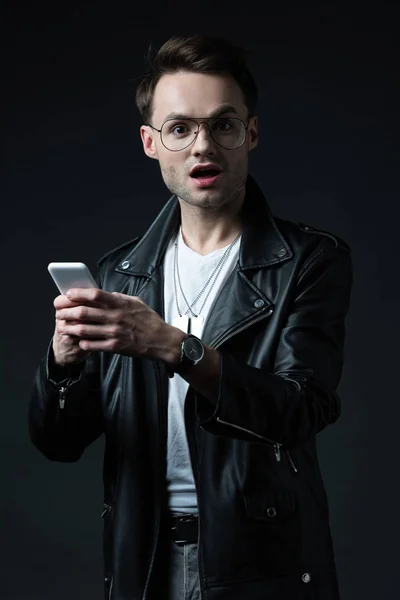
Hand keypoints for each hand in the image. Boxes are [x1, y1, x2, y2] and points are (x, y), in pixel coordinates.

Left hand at [54, 287, 184, 363]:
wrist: (161, 340)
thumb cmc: (149, 321)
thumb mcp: (136, 302)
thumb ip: (119, 298)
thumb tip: (104, 294)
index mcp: (120, 304)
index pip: (94, 295)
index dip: (78, 294)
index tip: (68, 294)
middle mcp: (116, 317)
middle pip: (84, 312)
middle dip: (67, 312)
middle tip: (59, 312)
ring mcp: (114, 333)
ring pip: (84, 330)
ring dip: (70, 328)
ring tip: (63, 327)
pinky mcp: (115, 347)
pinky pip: (92, 345)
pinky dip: (82, 342)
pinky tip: (79, 340)